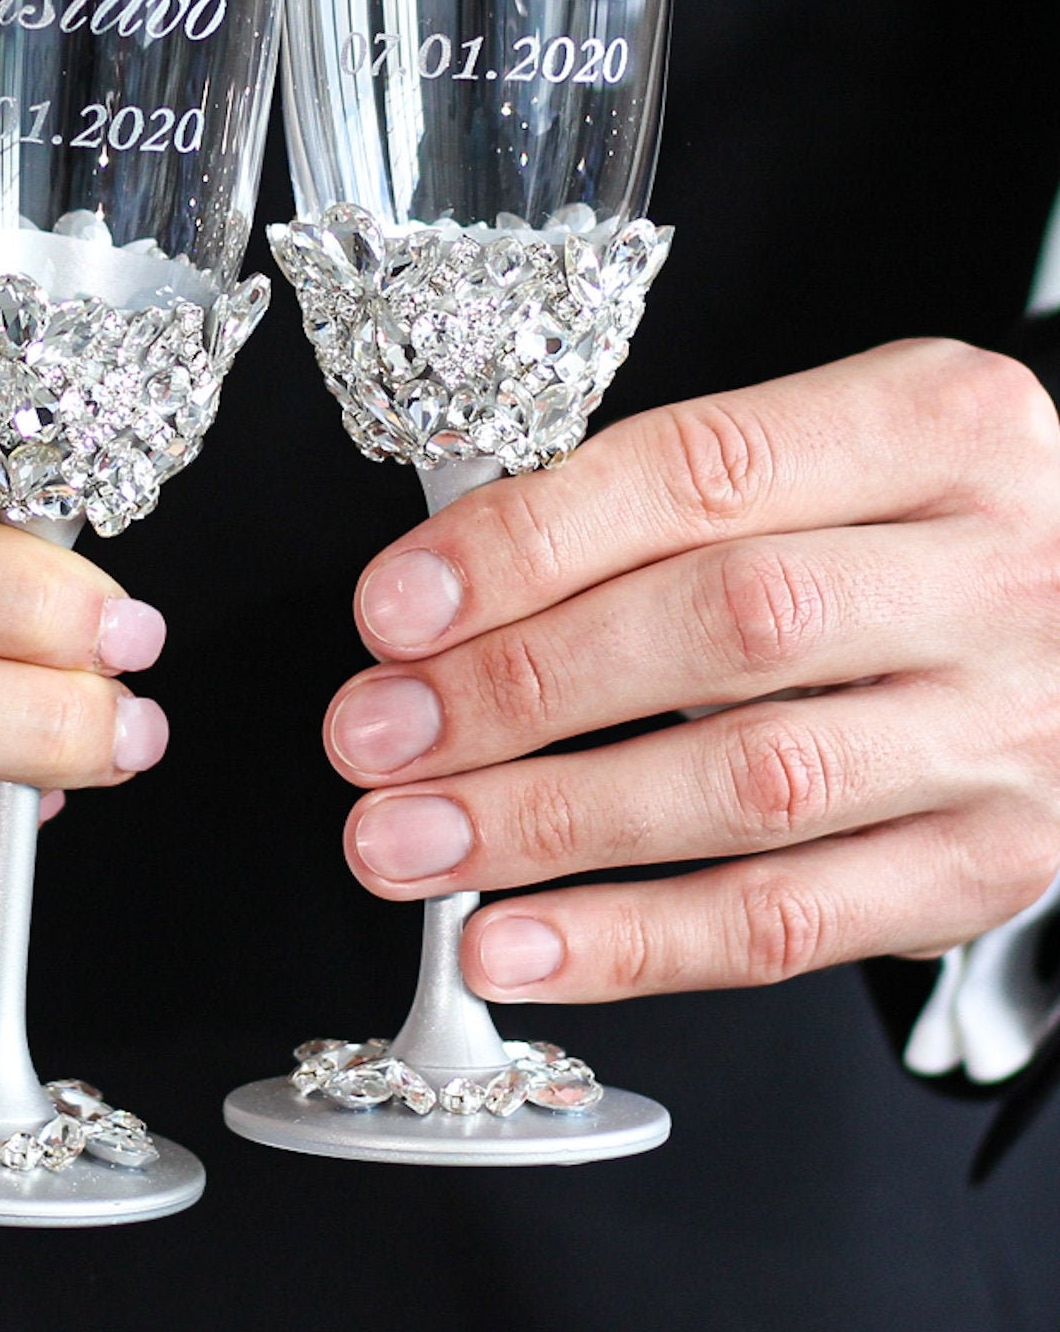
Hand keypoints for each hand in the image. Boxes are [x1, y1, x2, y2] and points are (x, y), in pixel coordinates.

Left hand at [322, 341, 1059, 1004]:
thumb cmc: (905, 522)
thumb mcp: (819, 453)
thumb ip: (656, 503)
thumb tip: (441, 594)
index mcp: (933, 425)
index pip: (699, 472)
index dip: (528, 544)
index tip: (394, 607)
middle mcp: (993, 570)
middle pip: (723, 628)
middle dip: (516, 689)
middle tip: (372, 734)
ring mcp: (1006, 728)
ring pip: (750, 784)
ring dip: (547, 824)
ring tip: (403, 841)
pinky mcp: (994, 864)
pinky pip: (796, 921)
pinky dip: (637, 942)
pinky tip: (518, 943)